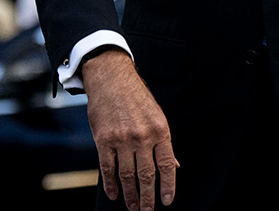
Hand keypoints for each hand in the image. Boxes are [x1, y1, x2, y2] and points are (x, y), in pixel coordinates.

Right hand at [82, 49, 178, 210]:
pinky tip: (114, 194)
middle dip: (147, 197)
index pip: (167, 165)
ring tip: (132, 206)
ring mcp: (122, 140)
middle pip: (146, 175)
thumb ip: (164, 142)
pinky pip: (107, 168)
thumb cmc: (137, 97)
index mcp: (161, 130)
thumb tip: (175, 166)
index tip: (167, 201)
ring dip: (130, 194)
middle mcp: (142, 137)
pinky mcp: (103, 141)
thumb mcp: (157, 116)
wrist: (112, 79)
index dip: (168, 186)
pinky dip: (110, 184)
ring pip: (127, 175)